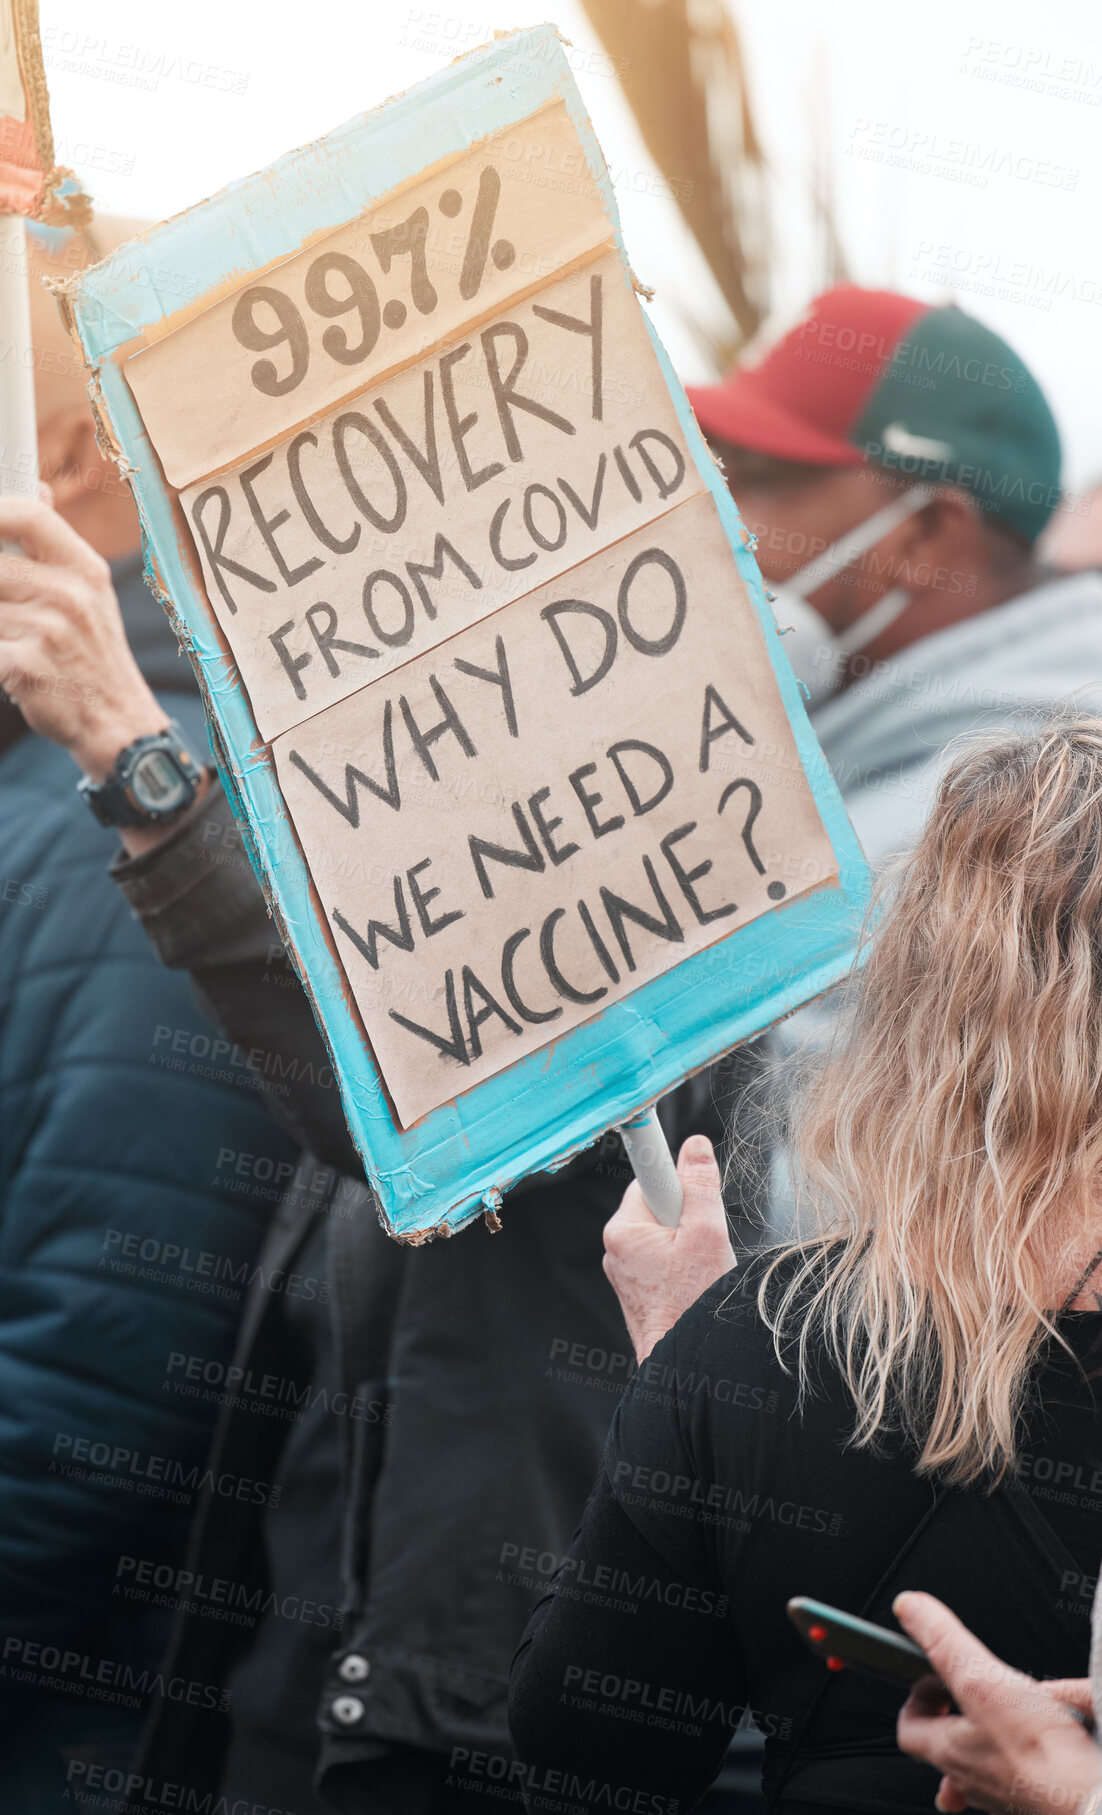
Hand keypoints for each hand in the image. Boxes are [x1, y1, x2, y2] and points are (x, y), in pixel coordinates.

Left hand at [0, 494, 166, 778]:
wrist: (117, 725)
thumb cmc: (92, 656)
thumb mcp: (90, 593)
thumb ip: (56, 545)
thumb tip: (39, 490)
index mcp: (85, 569)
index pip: (26, 514)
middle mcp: (71, 594)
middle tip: (9, 611)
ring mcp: (50, 630)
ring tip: (14, 640)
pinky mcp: (26, 666)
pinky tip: (11, 667)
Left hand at [603, 1134, 735, 1360]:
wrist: (684, 1368)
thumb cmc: (693, 1304)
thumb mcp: (706, 1234)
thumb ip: (700, 1186)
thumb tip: (694, 1146)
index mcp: (623, 1230)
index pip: (647, 1179)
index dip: (673, 1174)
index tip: (677, 1156)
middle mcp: (615, 1249)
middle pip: (657, 1206)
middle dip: (685, 1215)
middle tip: (706, 1239)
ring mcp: (624, 1272)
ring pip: (661, 1235)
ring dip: (685, 1242)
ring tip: (701, 1270)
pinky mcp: (635, 1290)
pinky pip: (659, 1259)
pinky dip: (680, 1264)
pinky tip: (693, 1285)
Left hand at [894, 1591, 1100, 1814]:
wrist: (1090, 1801)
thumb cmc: (1040, 1753)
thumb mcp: (982, 1679)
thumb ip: (944, 1641)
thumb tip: (910, 1607)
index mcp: (949, 1751)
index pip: (909, 1729)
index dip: (917, 1699)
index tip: (933, 1679)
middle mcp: (972, 1779)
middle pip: (947, 1748)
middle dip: (954, 1717)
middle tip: (966, 1694)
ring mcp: (1004, 1793)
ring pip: (984, 1764)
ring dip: (988, 1738)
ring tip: (1004, 1713)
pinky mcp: (1036, 1797)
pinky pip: (1022, 1774)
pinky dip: (1026, 1754)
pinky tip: (1046, 1735)